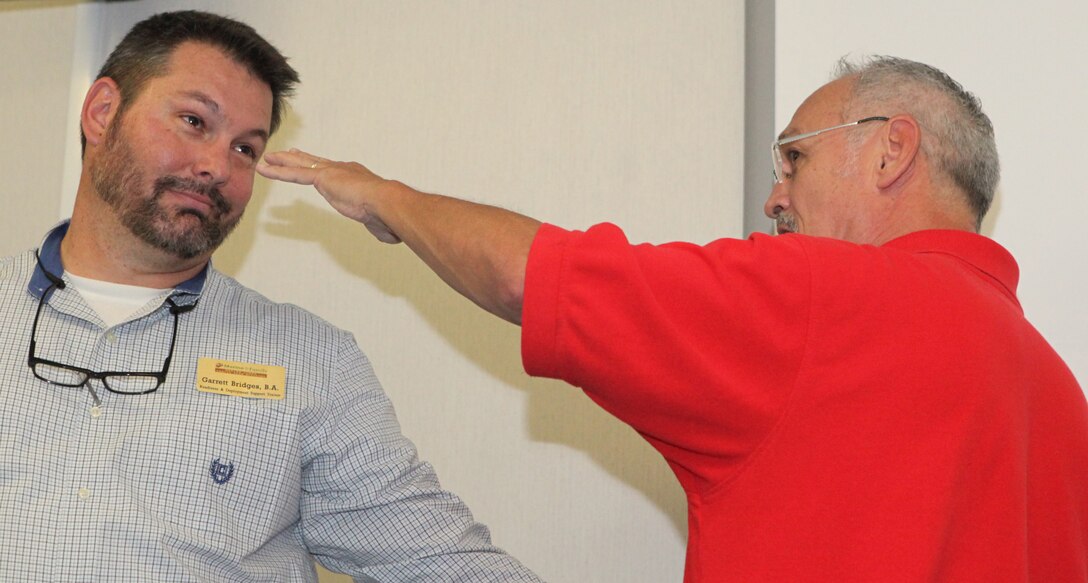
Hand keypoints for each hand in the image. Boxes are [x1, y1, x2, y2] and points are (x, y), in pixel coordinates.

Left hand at [257, 148, 401, 242]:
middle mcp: (343, 170)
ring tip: (268, 159)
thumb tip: (386, 233)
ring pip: (301, 165)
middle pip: (316, 162)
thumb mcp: (381, 219)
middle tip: (288, 153)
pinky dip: (278, 172)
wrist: (387, 203)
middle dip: (300, 157)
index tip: (315, 164)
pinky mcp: (321, 178)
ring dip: (283, 162)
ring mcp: (332, 172)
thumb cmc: (388, 214)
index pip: (335, 171)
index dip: (323, 167)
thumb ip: (378, 224)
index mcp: (357, 177)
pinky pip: (294, 173)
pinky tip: (265, 169)